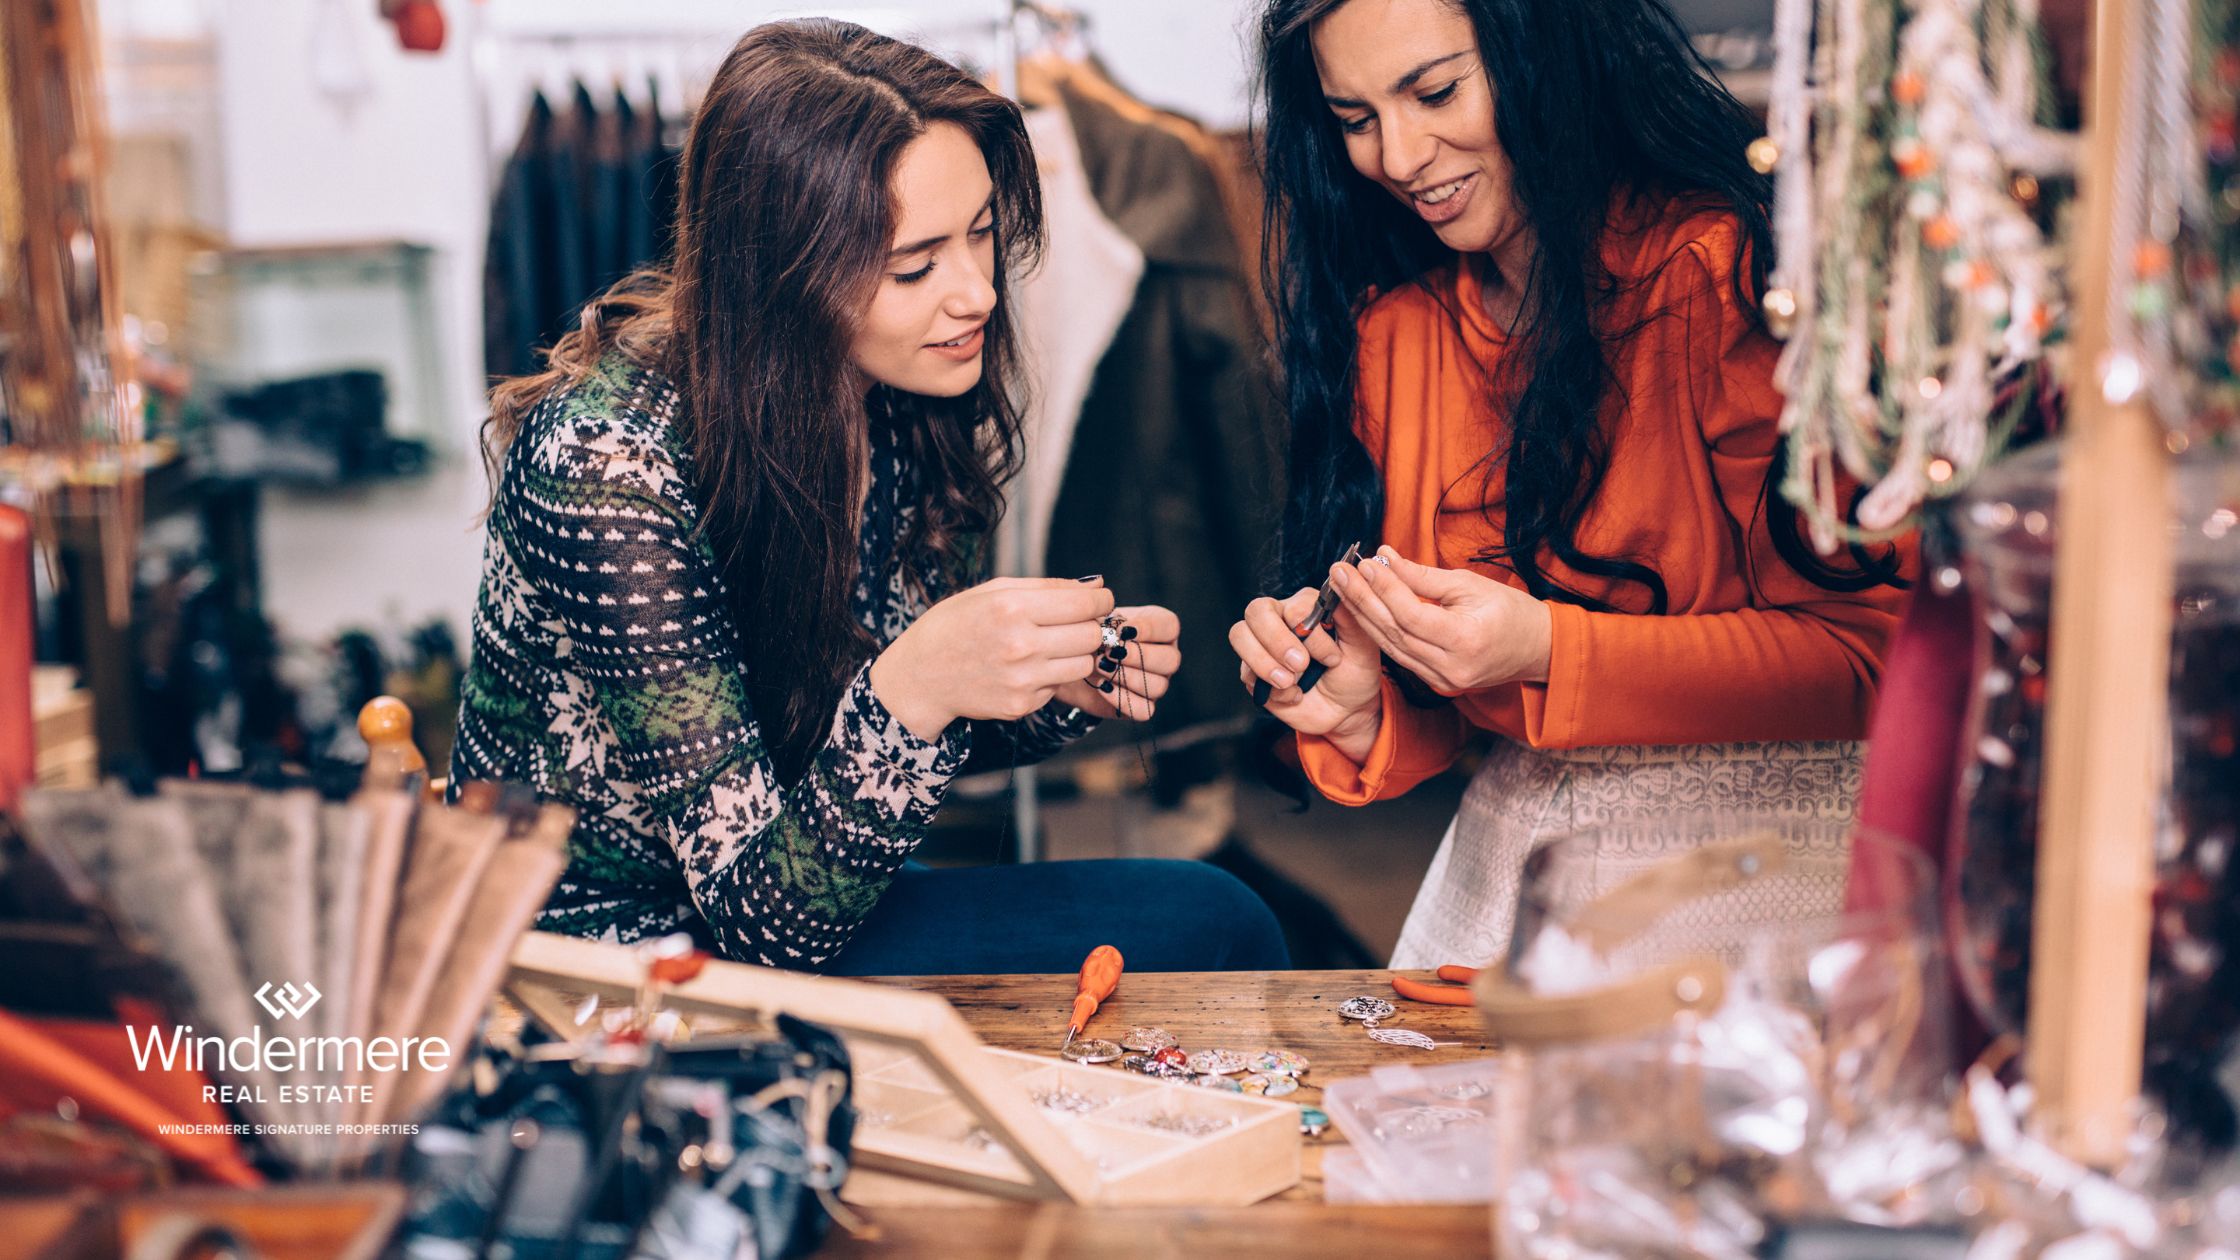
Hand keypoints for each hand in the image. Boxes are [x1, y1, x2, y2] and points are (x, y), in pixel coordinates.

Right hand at [870, 577, 1113, 739]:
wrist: (920, 676)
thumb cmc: (956, 625)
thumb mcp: (992, 591)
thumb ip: (1047, 587)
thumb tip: (1096, 586)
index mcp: (1012, 608)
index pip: (1083, 605)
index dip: (1101, 601)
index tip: (1101, 601)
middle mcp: (1020, 644)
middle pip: (1090, 636)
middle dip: (1090, 626)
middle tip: (1077, 623)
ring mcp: (1022, 679)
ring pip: (1083, 664)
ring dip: (1075, 653)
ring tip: (1051, 645)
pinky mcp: (1021, 705)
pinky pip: (1059, 686)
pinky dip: (1051, 676)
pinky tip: (1026, 668)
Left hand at [1052, 605, 1179, 721]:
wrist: (1065, 662)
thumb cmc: (1083, 632)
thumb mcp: (1088, 615)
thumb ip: (1094, 602)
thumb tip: (1096, 584)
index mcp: (1159, 627)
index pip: (1169, 626)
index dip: (1149, 629)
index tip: (1123, 630)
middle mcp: (1163, 655)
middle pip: (1170, 659)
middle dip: (1139, 655)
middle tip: (1110, 651)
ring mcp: (1155, 682)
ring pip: (1159, 685)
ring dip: (1127, 677)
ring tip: (1100, 667)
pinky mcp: (1140, 706)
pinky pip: (1145, 710)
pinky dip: (1124, 699)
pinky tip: (1102, 687)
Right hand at [1230, 584, 1384, 754]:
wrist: (1345, 710)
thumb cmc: (1354, 674)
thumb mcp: (1363, 647)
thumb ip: (1350, 617)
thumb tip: (1339, 586)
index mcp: (1306, 606)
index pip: (1294, 607)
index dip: (1311, 634)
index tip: (1333, 659)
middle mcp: (1280, 618)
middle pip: (1256, 611)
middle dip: (1276, 640)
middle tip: (1299, 665)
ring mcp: (1262, 644)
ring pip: (1240, 635)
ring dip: (1263, 662)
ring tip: (1289, 683)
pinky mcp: (1252, 670)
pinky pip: (1245, 672)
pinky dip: (1270, 689)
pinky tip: (1293, 695)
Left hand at [1332, 545, 1551, 694]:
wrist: (1537, 649)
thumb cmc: (1510, 611)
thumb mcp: (1470, 585)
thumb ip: (1424, 577)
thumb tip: (1385, 557)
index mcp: (1465, 641)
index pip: (1411, 614)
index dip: (1384, 588)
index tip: (1364, 562)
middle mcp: (1451, 668)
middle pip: (1394, 631)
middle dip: (1363, 599)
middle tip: (1339, 572)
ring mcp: (1443, 680)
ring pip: (1391, 647)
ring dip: (1364, 615)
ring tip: (1343, 587)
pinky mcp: (1437, 683)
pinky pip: (1400, 656)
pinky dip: (1380, 632)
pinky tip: (1362, 610)